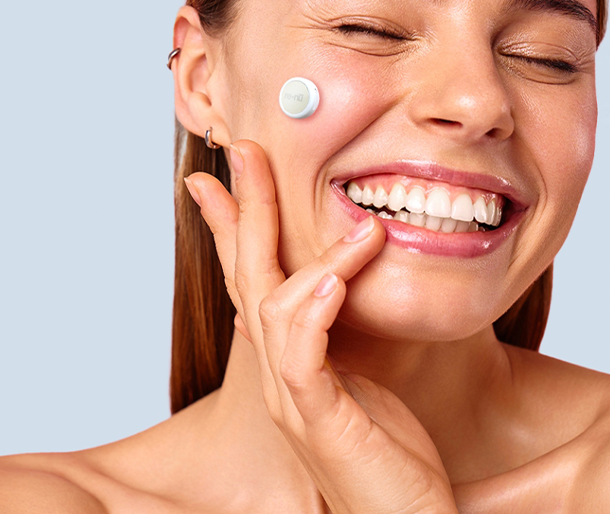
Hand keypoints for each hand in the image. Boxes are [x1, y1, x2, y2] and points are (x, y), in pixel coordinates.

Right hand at [185, 140, 457, 513]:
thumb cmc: (393, 459)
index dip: (230, 225)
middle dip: (244, 209)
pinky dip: (313, 310)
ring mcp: (295, 399)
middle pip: (247, 276)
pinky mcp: (321, 421)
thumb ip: (346, 331)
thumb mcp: (368, 377)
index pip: (250, 278)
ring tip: (359, 226)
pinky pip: (302, 356)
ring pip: (272, 307)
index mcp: (292, 359)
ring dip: (305, 254)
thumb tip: (342, 278)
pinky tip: (332, 279)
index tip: (215, 176)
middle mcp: (281, 375)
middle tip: (240, 150)